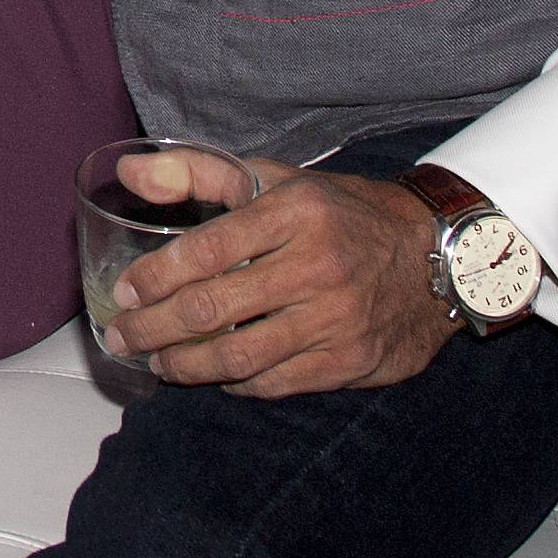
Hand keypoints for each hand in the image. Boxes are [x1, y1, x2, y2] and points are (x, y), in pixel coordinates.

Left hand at [103, 158, 457, 396]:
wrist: (436, 254)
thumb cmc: (338, 213)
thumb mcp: (276, 179)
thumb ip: (198, 173)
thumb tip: (128, 175)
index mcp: (294, 212)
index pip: (206, 249)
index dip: (155, 276)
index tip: (123, 292)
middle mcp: (316, 266)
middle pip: (213, 308)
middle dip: (154, 329)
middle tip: (122, 337)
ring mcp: (336, 318)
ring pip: (240, 355)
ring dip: (186, 366)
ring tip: (157, 363)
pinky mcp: (351, 360)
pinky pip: (276, 382)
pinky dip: (236, 384)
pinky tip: (213, 378)